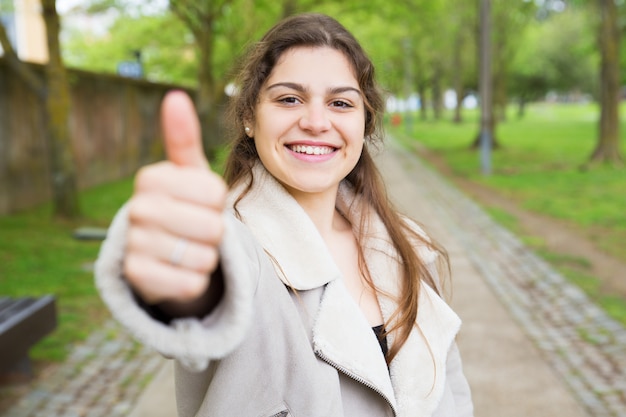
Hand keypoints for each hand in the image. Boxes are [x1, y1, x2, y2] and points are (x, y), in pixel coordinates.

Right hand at [123, 91, 226, 304]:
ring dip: (206, 257)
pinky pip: (190, 282)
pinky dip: (195, 281)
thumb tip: (175, 97)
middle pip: (212, 226)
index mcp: (150, 178)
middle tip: (195, 230)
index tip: (200, 203)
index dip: (217, 202)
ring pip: (204, 256)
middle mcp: (136, 209)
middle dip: (214, 232)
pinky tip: (180, 271)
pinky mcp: (137, 278)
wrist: (164, 256)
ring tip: (187, 249)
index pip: (215, 192)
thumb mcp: (189, 175)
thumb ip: (184, 138)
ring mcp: (133, 244)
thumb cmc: (185, 208)